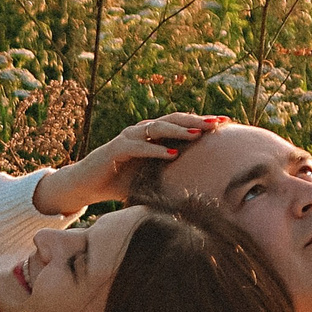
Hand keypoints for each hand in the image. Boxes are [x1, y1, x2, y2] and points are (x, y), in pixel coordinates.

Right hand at [32, 112, 223, 213]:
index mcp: (151, 136)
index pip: (180, 124)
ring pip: (156, 128)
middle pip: (172, 120)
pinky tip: (172, 153)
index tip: (226, 124)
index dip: (202, 122)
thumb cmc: (119, 183)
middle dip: (196, 121)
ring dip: (178, 131)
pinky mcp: (114, 149)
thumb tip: (200, 192)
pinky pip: (137, 146)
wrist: (85, 186)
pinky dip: (155, 150)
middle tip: (218, 124)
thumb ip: (170, 178)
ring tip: (197, 135)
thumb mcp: (150, 179)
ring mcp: (127, 138)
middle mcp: (141, 132)